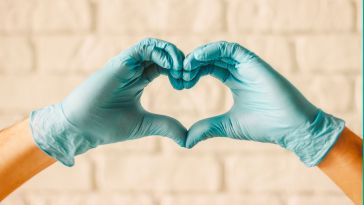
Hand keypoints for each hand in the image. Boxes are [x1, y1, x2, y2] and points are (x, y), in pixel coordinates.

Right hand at [30, 38, 186, 165]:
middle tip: (188, 77)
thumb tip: (187, 138)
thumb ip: (166, 126)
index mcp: (140, 79)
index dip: (179, 71)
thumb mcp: (144, 125)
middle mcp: (134, 69)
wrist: (82, 128)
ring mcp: (126, 64)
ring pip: (154, 46)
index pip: (165, 65)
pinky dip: (160, 53)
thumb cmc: (108, 126)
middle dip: (180, 60)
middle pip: (162, 53)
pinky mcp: (119, 62)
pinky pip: (143, 48)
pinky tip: (170, 67)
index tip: (187, 84)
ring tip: (181, 70)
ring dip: (172, 54)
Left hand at [183, 41, 344, 166]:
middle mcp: (240, 70)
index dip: (192, 72)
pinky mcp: (254, 62)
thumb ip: (207, 128)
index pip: (208, 69)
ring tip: (185, 67)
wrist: (291, 128)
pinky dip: (212, 50)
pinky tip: (197, 59)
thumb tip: (185, 141)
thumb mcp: (227, 126)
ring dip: (199, 56)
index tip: (180, 83)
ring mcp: (248, 65)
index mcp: (234, 81)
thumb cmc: (264, 127)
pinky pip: (230, 49)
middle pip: (210, 58)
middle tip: (179, 75)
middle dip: (192, 64)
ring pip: (218, 51)